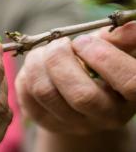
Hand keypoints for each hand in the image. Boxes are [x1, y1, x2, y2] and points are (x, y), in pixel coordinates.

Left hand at [15, 22, 135, 134]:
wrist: (83, 97)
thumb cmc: (105, 66)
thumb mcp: (119, 52)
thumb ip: (122, 40)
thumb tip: (127, 28)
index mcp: (132, 98)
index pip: (129, 82)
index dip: (105, 57)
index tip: (83, 41)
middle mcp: (105, 117)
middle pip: (80, 95)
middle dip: (61, 60)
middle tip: (58, 43)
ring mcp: (74, 124)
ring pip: (46, 93)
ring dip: (38, 63)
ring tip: (43, 51)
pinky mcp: (47, 123)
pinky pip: (26, 97)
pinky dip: (26, 75)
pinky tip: (35, 67)